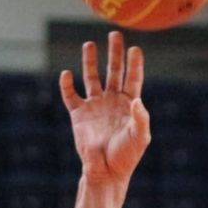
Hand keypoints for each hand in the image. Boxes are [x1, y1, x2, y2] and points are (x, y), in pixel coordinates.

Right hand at [62, 30, 149, 187]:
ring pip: (91, 77)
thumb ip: (140, 118)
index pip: (133, 78)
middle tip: (115, 35)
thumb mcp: (140, 138)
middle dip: (114, 53)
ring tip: (89, 44)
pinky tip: (67, 74)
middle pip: (113, 71)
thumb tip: (137, 99)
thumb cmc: (126, 157)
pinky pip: (70, 96)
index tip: (135, 49)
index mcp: (129, 104)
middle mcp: (112, 101)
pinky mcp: (78, 115)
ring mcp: (94, 106)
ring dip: (90, 61)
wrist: (105, 172)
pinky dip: (67, 85)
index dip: (134, 64)